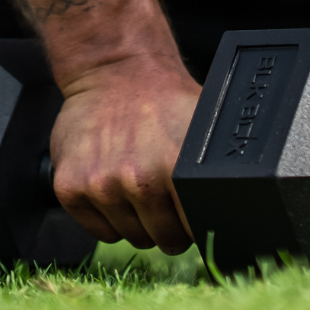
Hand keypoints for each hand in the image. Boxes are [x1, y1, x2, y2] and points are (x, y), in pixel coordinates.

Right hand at [50, 54, 200, 253]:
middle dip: (170, 229)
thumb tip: (239, 198)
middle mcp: (137, 180)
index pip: (193, 229)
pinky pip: (98, 231)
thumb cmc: (165, 97)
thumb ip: (213, 166)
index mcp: (175, 167)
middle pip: (162, 238)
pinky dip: (108, 219)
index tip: (195, 223)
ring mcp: (101, 186)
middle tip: (169, 206)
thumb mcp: (204, 125)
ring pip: (129, 236)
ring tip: (141, 190)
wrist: (117, 71)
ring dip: (138, 224)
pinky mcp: (70, 188)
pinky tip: (117, 190)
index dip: (197, 229)